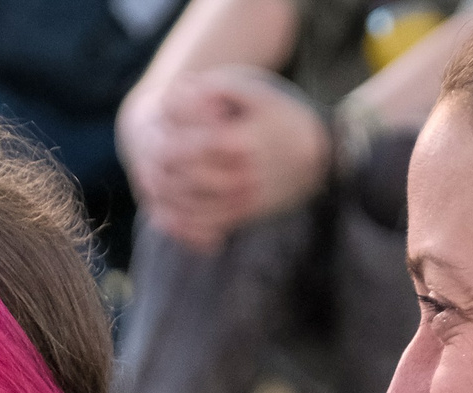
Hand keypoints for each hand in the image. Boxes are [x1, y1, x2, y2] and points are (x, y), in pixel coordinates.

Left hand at [121, 66, 329, 251]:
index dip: (170, 128)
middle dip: (163, 162)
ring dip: (167, 192)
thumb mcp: (254, 90)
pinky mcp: (246, 215)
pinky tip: (164, 210)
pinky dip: (181, 221)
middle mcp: (243, 176)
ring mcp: (245, 199)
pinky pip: (206, 225)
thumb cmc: (281, 114)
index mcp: (242, 143)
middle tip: (151, 148)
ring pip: (193, 205)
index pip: (191, 141)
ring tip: (152, 176)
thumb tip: (177, 92)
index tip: (159, 112)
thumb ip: (215, 87)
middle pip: (187, 176)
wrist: (321, 153)